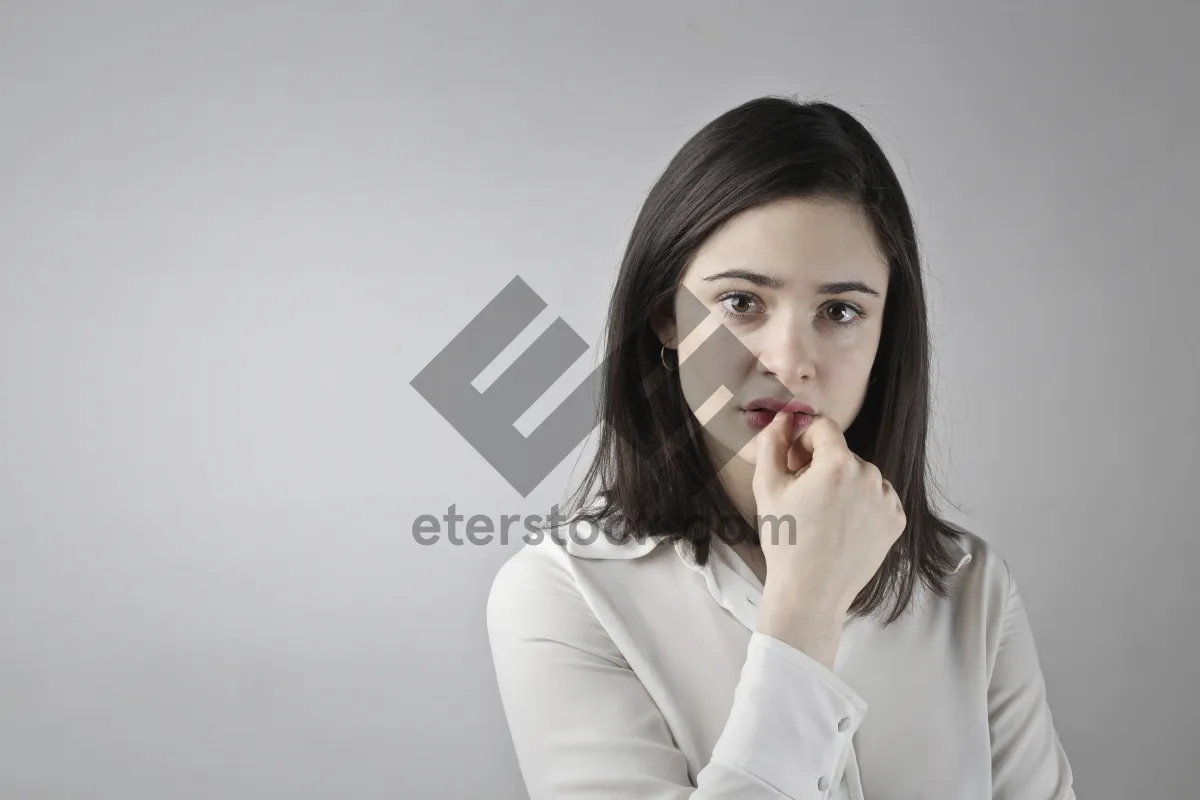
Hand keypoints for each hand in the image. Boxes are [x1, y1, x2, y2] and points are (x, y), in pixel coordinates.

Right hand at [750, 412, 907, 664]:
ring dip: (843, 484)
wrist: (810, 592)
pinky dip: (861, 504)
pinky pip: (877, 498)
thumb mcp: (768, 488)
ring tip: (823, 514)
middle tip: (803, 495)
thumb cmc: (785, 541)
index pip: (823, 427)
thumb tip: (784, 416)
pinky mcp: (896, 521)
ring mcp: (887, 500)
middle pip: (842, 453)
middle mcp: (870, 476)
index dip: (803, 439)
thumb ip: (773, 443)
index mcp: (838, 464)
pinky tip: (842, 525)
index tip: (792, 462)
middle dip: (821, 464)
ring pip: (861, 475)